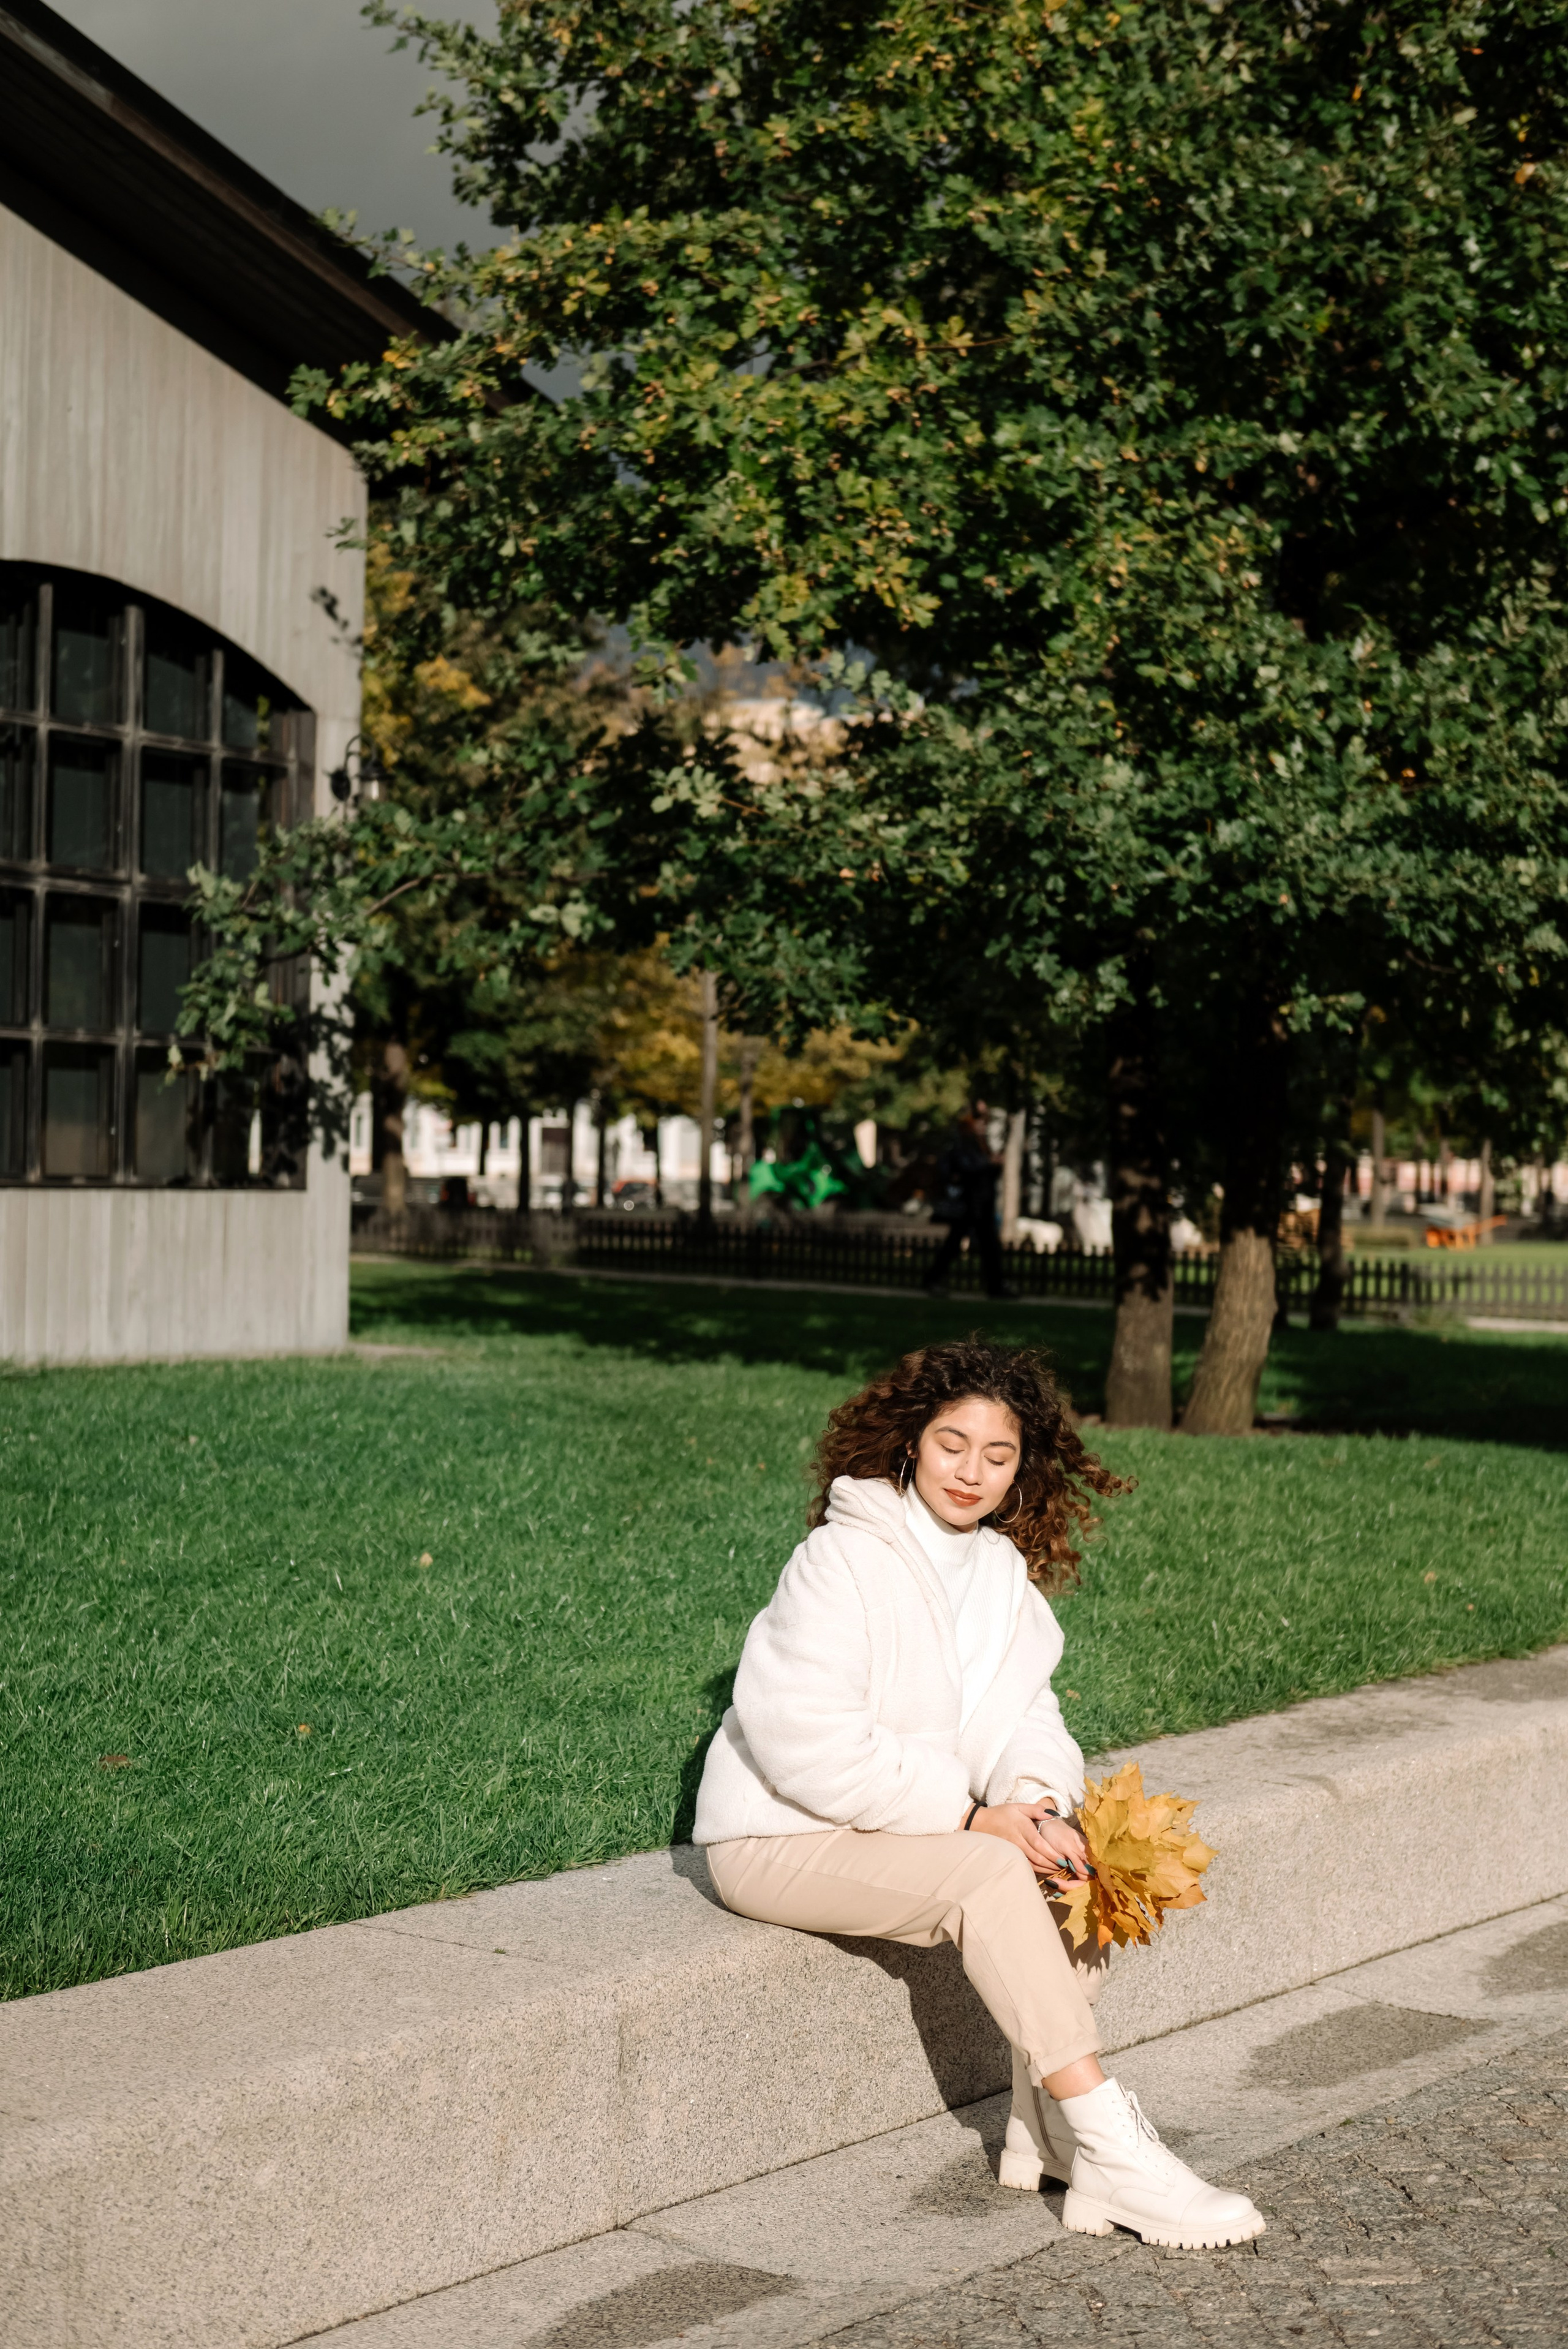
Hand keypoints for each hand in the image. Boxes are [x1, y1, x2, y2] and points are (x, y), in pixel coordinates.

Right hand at [968, 1803, 1089, 1886]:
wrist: (982, 1823)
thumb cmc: (1002, 1814)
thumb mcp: (1018, 1807)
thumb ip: (1036, 1809)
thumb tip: (1052, 1814)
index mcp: (1022, 1827)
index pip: (1038, 1844)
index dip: (1051, 1853)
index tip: (1063, 1858)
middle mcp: (1018, 1841)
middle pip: (1037, 1856)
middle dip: (1052, 1864)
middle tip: (1064, 1866)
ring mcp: (1013, 1850)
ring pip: (1031, 1864)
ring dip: (1045, 1869)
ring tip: (1058, 1869)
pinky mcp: (1011, 1855)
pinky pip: (1025, 1865)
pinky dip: (1036, 1870)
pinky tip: (1044, 1870)